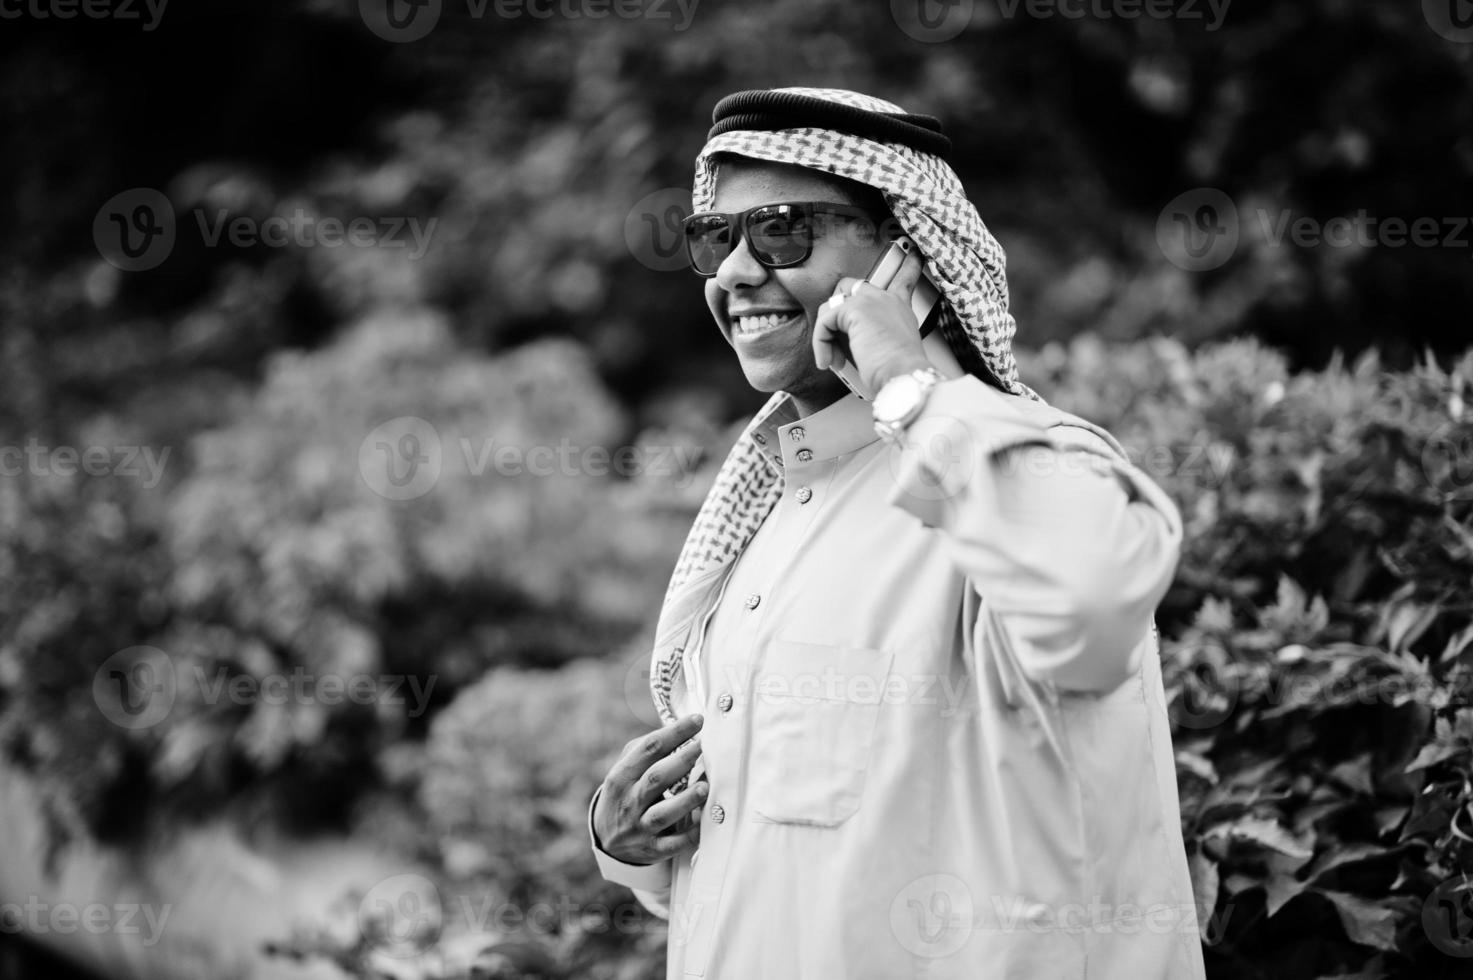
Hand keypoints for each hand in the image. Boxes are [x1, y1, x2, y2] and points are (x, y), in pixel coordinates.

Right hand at [592, 713, 707, 865]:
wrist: (606, 839)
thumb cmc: (625, 793)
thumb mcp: (625, 770)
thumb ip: (646, 749)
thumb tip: (679, 727)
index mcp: (621, 776)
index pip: (648, 749)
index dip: (674, 733)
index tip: (698, 720)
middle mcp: (629, 801)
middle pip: (655, 778)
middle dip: (681, 761)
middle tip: (704, 746)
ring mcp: (639, 826)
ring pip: (662, 814)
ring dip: (685, 801)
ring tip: (704, 787)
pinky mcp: (651, 848)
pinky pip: (671, 844)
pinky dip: (688, 836)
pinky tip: (704, 823)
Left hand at [812, 240, 932, 396]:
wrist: (904, 376)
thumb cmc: (899, 372)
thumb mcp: (891, 349)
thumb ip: (874, 337)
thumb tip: (849, 347)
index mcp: (900, 309)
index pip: (903, 281)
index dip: (907, 267)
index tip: (913, 254)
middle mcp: (887, 299)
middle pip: (852, 285)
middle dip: (837, 306)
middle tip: (832, 331)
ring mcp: (871, 300)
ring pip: (832, 306)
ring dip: (826, 336)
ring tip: (834, 359)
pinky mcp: (854, 309)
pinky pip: (825, 322)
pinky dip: (821, 344)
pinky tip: (829, 361)